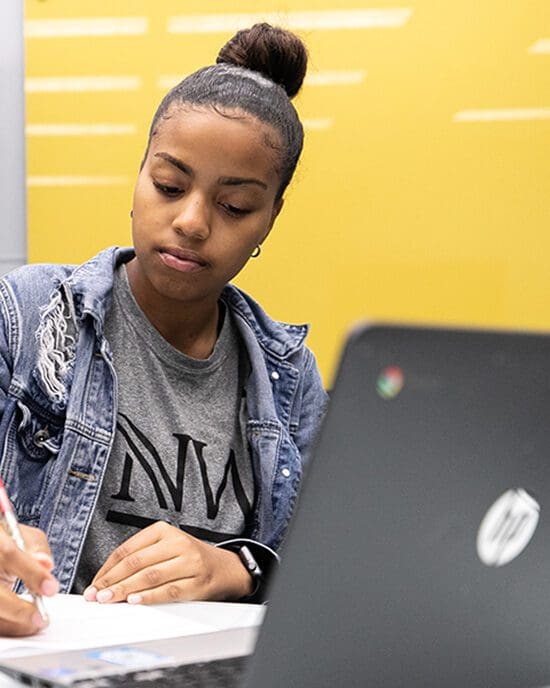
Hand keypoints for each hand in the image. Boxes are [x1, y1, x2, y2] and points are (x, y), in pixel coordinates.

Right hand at [0, 524, 58, 636]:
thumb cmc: (6, 542)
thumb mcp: (23, 535)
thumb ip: (36, 548)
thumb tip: (46, 564)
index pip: (10, 555)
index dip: (32, 574)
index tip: (51, 589)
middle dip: (19, 610)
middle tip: (41, 618)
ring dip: (13, 624)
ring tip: (34, 624)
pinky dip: (7, 625)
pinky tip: (20, 625)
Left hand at [83, 521, 252, 604]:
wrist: (226, 567)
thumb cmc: (189, 558)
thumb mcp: (166, 547)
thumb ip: (139, 558)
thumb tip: (106, 580)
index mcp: (164, 531)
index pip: (128, 549)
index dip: (107, 568)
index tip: (94, 583)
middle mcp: (177, 543)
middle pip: (136, 563)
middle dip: (112, 581)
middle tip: (95, 595)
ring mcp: (189, 562)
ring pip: (150, 576)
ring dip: (125, 590)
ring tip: (109, 600)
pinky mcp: (198, 582)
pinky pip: (169, 590)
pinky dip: (150, 597)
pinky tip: (136, 601)